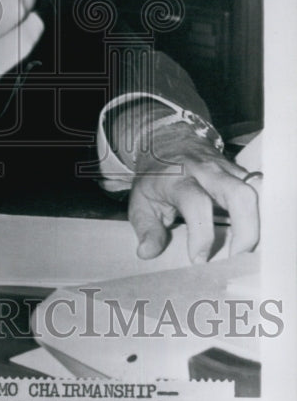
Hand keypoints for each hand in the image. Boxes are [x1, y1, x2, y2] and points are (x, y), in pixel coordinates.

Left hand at [127, 122, 259, 262]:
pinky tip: (250, 235)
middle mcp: (208, 171)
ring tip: (245, 251)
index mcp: (179, 179)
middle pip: (239, 195)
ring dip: (256, 225)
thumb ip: (146, 228)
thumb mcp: (141, 200)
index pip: (196, 203)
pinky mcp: (241, 174)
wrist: (169, 140)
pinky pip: (257, 195)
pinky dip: (258, 217)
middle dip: (245, 231)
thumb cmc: (155, 176)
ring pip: (254, 194)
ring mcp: (229, 170)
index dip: (201, 235)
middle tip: (237, 259)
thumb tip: (147, 252)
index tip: (198, 260)